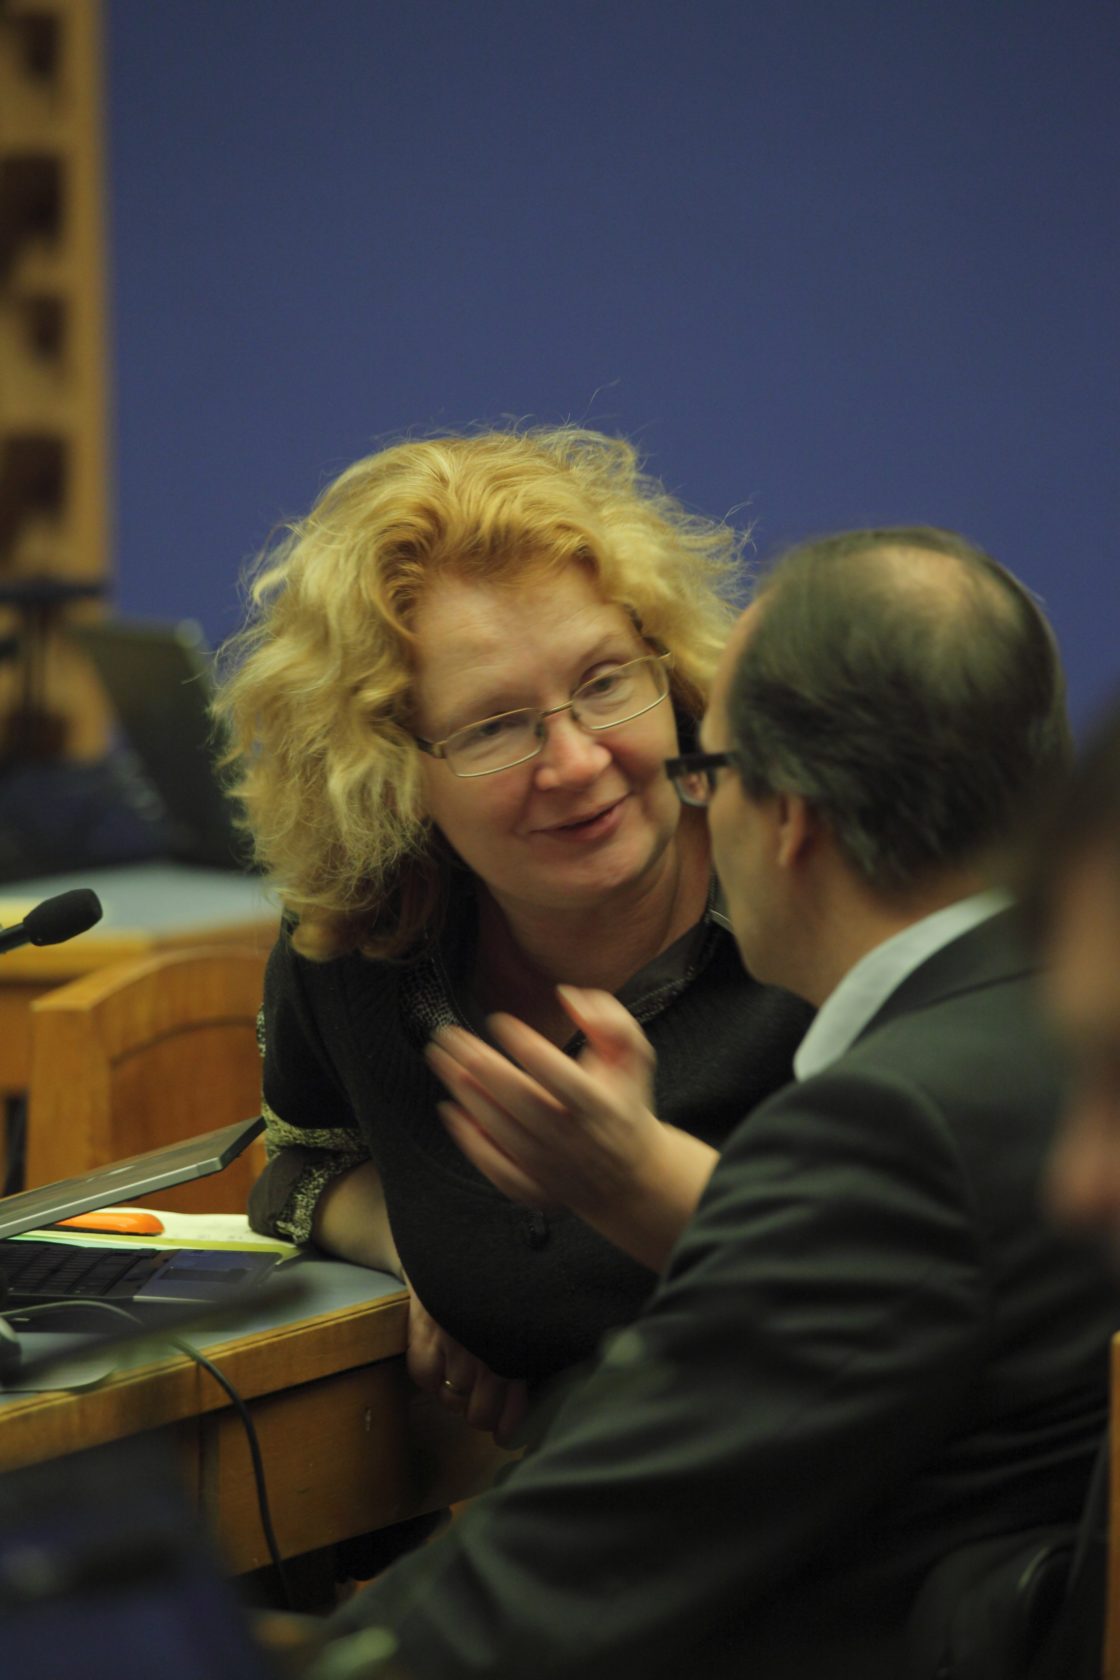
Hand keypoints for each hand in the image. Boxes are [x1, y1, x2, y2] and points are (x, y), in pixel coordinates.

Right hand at [406, 1286, 527, 1446]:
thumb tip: (535, 1392)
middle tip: (486, 1407)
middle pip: (479, 1414)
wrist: (464, 1239)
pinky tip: (442, 1373)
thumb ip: (534, 1350)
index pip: (511, 1410)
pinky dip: (433, 1382)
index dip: (508, 1428)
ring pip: (454, 1399)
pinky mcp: (422, 1330)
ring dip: (460, 1397)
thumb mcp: (529, 1313)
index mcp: (518, 1348)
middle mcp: (485, 1349)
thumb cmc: (506, 1280)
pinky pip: (424, 1377)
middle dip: (484, 1417)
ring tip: (466, 1384)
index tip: (507, 1432)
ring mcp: (452, 1341)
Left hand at [426, 986, 717, 1269]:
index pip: (557, 1073)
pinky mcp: (534, 1189)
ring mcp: (552, 1168)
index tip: (499, 1021)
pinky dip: (468, 1139)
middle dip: (478, 1062)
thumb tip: (569, 997)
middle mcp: (575, 1140)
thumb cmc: (625, 1103)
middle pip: (518, 1099)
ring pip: (500, 1129)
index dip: (525, 1045)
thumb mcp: (635, 1057)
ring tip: (439, 1058)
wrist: (632, 1177)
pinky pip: (494, 1166)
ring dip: (464, 1091)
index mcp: (601, 1106)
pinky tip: (449, 1108)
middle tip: (449, 1034)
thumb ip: (612, 1021)